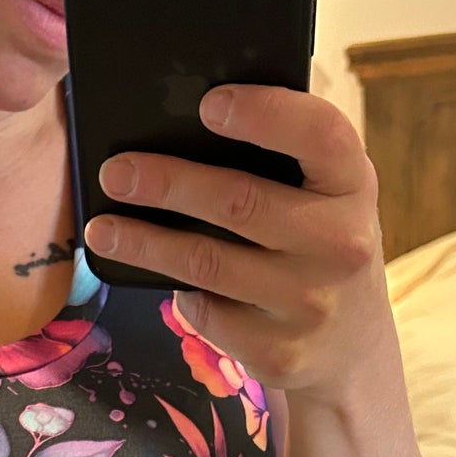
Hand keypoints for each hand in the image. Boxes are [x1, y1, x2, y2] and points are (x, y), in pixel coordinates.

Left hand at [83, 84, 393, 405]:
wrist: (352, 347)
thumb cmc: (318, 245)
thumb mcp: (325, 196)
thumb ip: (282, 162)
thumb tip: (178, 129)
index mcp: (353, 185)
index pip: (320, 134)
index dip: (265, 114)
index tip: (208, 103)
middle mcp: (342, 244)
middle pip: (240, 202)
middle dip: (167, 183)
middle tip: (114, 173)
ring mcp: (311, 303)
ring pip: (207, 263)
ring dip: (144, 242)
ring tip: (102, 229)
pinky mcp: (280, 352)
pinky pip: (206, 313)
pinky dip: (179, 293)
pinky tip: (165, 279)